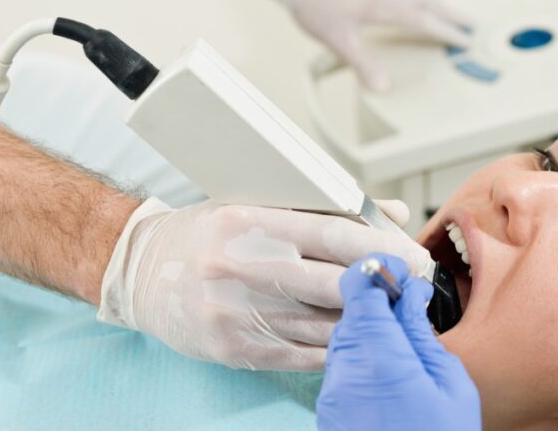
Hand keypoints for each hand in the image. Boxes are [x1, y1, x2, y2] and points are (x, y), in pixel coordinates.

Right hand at [96, 198, 430, 370]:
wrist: (140, 272)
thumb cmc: (208, 233)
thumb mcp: (258, 202)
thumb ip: (326, 207)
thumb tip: (390, 213)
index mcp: (246, 222)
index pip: (330, 234)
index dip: (379, 246)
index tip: (412, 253)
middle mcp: (238, 267)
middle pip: (332, 283)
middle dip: (384, 285)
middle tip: (417, 283)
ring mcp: (235, 313)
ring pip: (322, 323)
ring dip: (368, 319)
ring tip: (397, 309)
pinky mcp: (234, 349)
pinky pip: (303, 354)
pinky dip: (337, 345)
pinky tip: (360, 335)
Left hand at [266, 0, 471, 91]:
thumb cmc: (315, 4)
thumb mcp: (340, 41)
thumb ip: (364, 65)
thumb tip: (382, 87)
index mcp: (384, 7)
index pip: (425, 21)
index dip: (447, 32)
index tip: (465, 40)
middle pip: (429, 4)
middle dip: (452, 15)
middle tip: (472, 24)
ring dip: (438, 5)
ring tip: (450, 15)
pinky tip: (414, 4)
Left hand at [317, 253, 480, 430]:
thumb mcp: (450, 385)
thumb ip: (422, 333)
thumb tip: (410, 296)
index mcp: (379, 355)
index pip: (359, 286)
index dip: (378, 270)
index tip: (400, 271)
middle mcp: (345, 369)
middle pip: (350, 310)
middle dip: (378, 302)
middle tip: (410, 306)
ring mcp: (332, 391)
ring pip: (344, 337)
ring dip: (370, 330)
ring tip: (404, 343)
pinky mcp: (329, 410)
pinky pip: (341, 365)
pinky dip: (362, 357)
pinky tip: (390, 371)